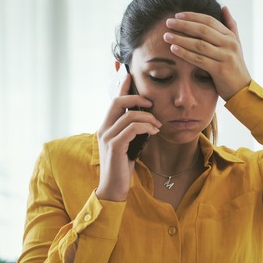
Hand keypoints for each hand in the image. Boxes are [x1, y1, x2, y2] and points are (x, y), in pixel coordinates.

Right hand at [95, 67, 159, 201]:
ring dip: (148, 117)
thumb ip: (132, 131)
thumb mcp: (129, 144)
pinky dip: (146, 127)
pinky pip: (132, 128)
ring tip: (158, 125)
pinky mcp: (114, 146)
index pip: (113, 101)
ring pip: (128, 115)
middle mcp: (104, 129)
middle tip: (152, 103)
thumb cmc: (123, 167)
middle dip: (137, 98)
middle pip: (117, 102)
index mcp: (106, 126)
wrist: (114, 188)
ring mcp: (107, 137)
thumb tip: (147, 119)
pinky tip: (154, 132)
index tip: (129, 74)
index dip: (121, 86)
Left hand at [163, 6, 251, 100]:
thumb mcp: (236, 44)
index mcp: (230, 36)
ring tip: (166, 36)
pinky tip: (173, 50)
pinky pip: (199, 59)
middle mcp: (229, 44)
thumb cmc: (235, 67)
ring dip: (181, 39)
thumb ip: (231, 26)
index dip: (192, 16)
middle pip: (202, 30)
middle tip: (168, 22)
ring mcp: (225, 56)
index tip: (177, 15)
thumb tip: (224, 7)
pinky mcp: (220, 70)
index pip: (209, 21)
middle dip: (183, 25)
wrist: (242, 90)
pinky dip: (185, 54)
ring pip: (199, 44)